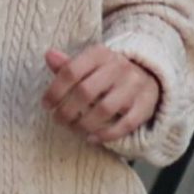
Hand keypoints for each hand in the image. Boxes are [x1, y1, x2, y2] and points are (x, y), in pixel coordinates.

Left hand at [43, 46, 160, 146]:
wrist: (147, 74)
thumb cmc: (107, 72)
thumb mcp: (88, 64)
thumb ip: (67, 65)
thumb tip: (49, 56)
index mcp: (100, 54)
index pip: (71, 71)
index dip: (55, 91)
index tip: (47, 105)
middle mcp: (118, 67)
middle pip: (85, 92)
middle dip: (67, 111)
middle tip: (58, 120)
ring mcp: (134, 85)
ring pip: (104, 109)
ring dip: (84, 124)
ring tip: (73, 128)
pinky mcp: (145, 104)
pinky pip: (125, 124)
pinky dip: (106, 135)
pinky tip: (92, 139)